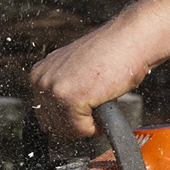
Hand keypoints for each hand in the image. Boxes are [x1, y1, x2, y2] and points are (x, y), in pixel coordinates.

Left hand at [29, 22, 152, 138]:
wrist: (130, 39)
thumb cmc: (111, 54)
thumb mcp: (75, 68)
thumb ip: (63, 86)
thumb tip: (61, 111)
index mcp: (39, 74)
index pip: (44, 115)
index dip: (67, 118)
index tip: (83, 110)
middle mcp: (42, 81)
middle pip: (53, 125)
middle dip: (75, 123)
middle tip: (94, 110)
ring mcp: (54, 89)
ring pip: (67, 129)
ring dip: (86, 124)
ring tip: (100, 103)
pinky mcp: (70, 98)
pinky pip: (81, 129)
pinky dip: (96, 126)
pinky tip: (104, 104)